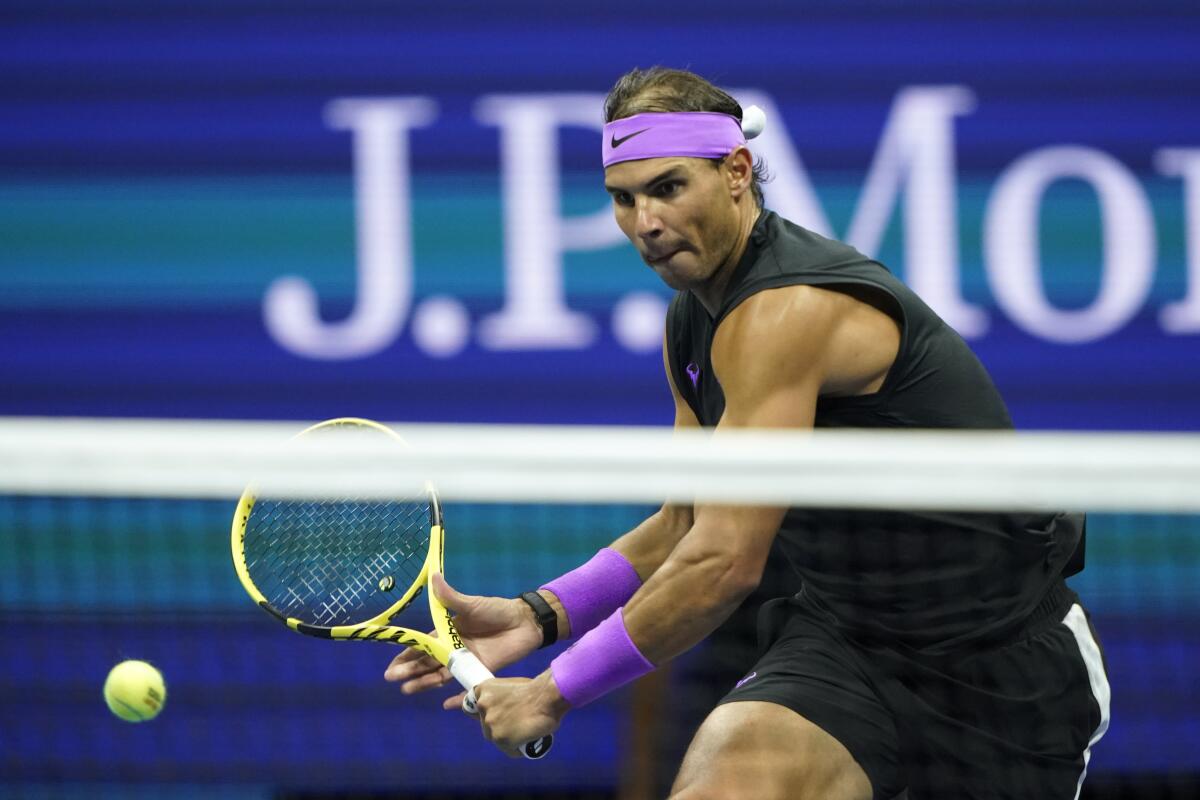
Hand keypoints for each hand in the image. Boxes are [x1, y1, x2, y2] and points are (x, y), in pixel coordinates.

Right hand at [383, 573, 542, 709]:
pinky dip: (452, 693)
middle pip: (427, 661)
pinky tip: (440, 701)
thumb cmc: (497, 610)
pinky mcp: (479, 671)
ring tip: (406, 689)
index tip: (392, 662)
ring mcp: (465, 661)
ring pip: (439, 674)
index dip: (407, 653)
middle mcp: (453, 648)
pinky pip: (462, 683)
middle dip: (409, 670)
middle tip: (392, 677)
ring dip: (423, 682)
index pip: (423, 644)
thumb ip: (451, 597)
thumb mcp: (472, 604)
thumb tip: (433, 577)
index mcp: (448, 631)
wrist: (525, 623)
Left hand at [474, 671, 568, 757]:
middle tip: (516, 724)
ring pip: (497, 739)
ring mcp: (490, 724)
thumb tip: (505, 709)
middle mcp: (482, 706)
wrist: (547, 696)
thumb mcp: (511, 686)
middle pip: (486, 725)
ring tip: (526, 733)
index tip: (492, 717)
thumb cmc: (537, 689)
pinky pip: (509, 750)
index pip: (471, 708)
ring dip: (509, 738)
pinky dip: (518, 749)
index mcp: (483, 690)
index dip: (483, 714)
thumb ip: (502, 698)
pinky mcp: (500, 739)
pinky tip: (528, 743)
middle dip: (499, 726)